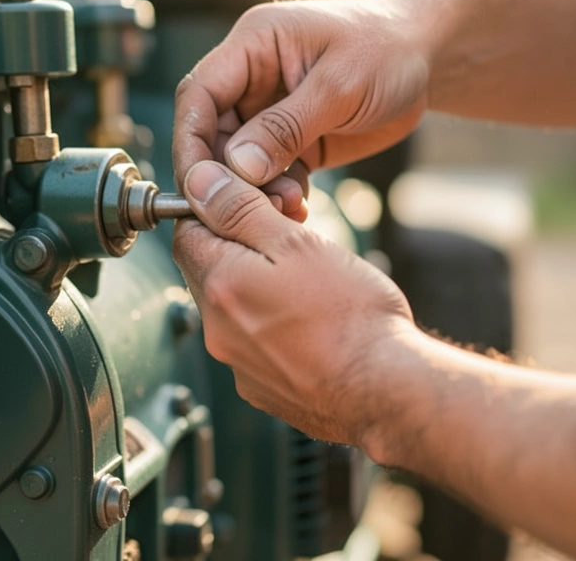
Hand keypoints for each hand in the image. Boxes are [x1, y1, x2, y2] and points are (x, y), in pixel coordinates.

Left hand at [171, 159, 412, 445]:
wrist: (388, 392)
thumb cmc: (351, 316)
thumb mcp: (297, 243)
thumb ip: (240, 211)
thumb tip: (199, 182)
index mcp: (220, 285)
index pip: (187, 231)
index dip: (217, 210)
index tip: (254, 205)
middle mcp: (217, 330)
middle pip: (210, 270)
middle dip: (241, 248)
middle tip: (291, 241)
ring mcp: (238, 365)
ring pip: (234, 308)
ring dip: (258, 288)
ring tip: (310, 286)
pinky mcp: (261, 389)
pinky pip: (254, 344)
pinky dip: (273, 328)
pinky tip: (312, 326)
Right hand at [173, 0, 428, 219]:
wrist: (429, 58)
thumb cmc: (387, 50)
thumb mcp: (339, 86)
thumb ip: (286, 127)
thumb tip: (237, 167)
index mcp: (253, 46)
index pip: (199, 94)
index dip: (190, 139)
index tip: (196, 183)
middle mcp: (252, 78)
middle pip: (212, 133)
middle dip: (224, 175)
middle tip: (242, 209)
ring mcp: (270, 111)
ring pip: (240, 160)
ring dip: (254, 190)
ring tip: (287, 207)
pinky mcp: (292, 140)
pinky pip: (269, 174)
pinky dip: (277, 194)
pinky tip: (298, 208)